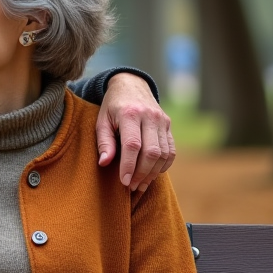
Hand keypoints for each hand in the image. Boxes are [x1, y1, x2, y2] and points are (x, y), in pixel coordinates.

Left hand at [96, 72, 174, 192]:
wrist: (131, 85)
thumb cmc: (112, 106)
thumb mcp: (101, 120)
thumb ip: (104, 142)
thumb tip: (104, 163)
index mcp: (130, 113)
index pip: (133, 145)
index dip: (129, 166)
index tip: (124, 182)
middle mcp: (149, 116)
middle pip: (151, 152)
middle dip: (142, 173)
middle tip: (132, 187)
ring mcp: (162, 120)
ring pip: (164, 153)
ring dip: (153, 173)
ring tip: (141, 185)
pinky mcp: (168, 125)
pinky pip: (171, 150)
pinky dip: (164, 165)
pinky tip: (152, 174)